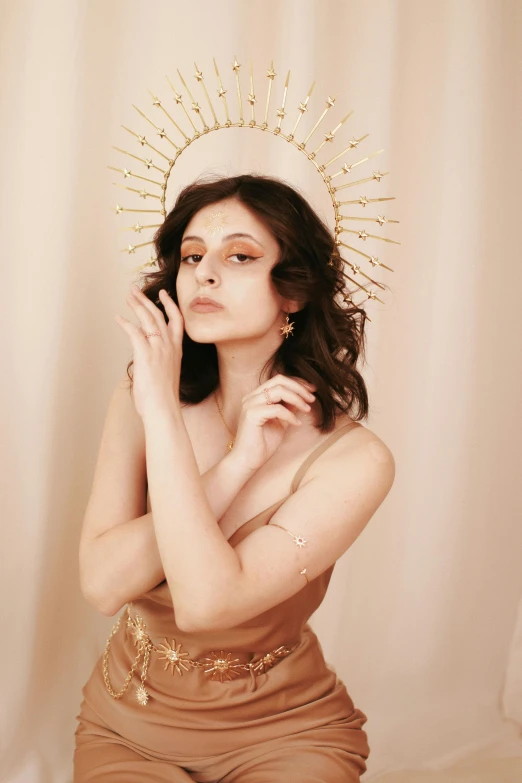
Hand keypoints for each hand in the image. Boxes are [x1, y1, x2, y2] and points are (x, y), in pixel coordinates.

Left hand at [114, 284, 183, 419]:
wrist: (163, 408)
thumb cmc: (163, 398)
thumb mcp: (167, 375)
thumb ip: (160, 362)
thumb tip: (149, 359)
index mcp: (177, 350)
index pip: (177, 320)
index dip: (170, 305)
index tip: (164, 293)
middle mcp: (169, 346)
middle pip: (159, 315)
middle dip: (146, 300)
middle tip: (135, 290)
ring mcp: (158, 349)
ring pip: (148, 319)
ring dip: (137, 305)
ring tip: (128, 296)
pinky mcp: (145, 354)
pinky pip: (134, 332)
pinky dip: (125, 324)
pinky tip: (118, 318)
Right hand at [230, 374, 316, 471]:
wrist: (247, 461)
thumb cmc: (262, 444)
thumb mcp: (281, 422)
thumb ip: (288, 408)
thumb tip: (302, 397)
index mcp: (256, 396)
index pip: (278, 380)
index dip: (298, 383)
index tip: (312, 390)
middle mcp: (251, 397)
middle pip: (279, 380)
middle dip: (299, 388)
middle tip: (312, 399)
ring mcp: (250, 404)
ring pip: (279, 391)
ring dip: (297, 399)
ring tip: (307, 410)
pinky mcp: (251, 415)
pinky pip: (277, 409)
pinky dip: (290, 415)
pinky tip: (297, 424)